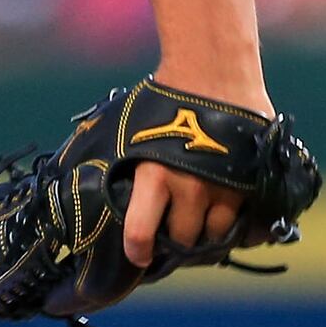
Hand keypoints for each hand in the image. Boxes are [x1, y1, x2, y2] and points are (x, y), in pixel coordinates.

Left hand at [120, 64, 269, 268]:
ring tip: (202, 220)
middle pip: (184, 239)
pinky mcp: (253, 182)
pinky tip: (232, 218)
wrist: (214, 69)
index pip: (141, 235)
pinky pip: (249, 223)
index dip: (138, 252)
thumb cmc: (165, 97)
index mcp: (153, 176)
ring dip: (208, 231)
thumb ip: (115, 162)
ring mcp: (226, 187)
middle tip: (173, 229)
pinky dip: (240, 227)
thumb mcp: (127, 128)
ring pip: (216, 235)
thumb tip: (73, 178)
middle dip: (176, 238)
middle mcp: (191, 187)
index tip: (140, 257)